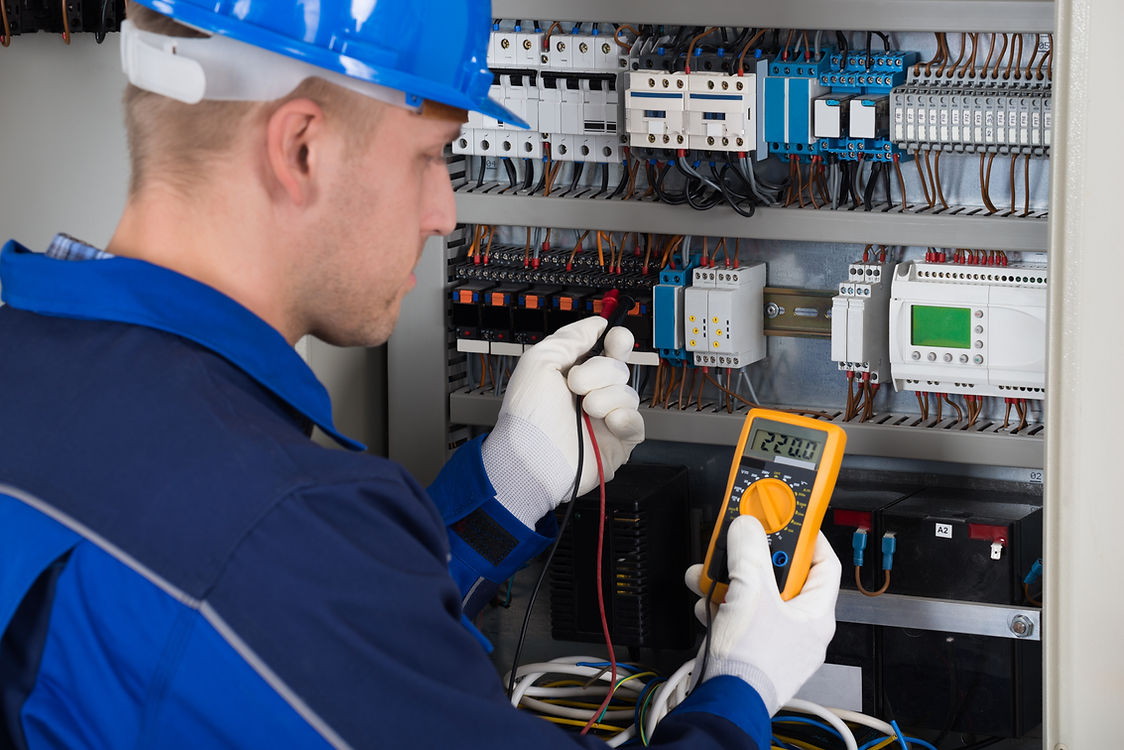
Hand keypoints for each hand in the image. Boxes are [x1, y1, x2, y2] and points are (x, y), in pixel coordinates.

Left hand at [481, 316, 644, 526]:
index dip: (616, 340)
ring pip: (628, 394)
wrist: (532, 456)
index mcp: (575, 374)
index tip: (612, 339)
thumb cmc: (528, 413)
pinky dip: (624, 419)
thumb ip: (571, 337)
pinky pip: (637, 423)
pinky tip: (608, 422)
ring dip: (606, 397)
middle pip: (620, 368)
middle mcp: (591, 394)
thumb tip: (596, 324)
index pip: (609, 350)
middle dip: (600, 372)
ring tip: (586, 409)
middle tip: (576, 384)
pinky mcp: (617, 442)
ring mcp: (605, 419)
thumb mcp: (540, 360)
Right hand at [684, 516, 840, 714]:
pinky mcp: (749, 650)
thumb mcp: (751, 590)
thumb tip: (747, 526)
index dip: (807, 537)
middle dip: (751, 558)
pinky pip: (738, 615)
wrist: (722, 703)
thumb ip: (749, 550)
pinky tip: (707, 602)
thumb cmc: (750, 663)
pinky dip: (720, 605)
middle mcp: (799, 629)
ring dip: (728, 580)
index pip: (824, 563)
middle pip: (780, 576)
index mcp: (816, 615)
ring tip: (711, 576)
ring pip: (754, 595)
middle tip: (739, 545)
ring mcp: (774, 641)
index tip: (787, 519)